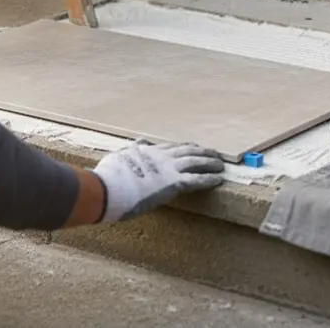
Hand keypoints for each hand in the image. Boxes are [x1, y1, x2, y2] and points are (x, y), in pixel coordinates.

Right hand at [92, 141, 225, 221]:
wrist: (108, 188)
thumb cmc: (108, 176)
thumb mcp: (119, 156)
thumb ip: (132, 149)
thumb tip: (139, 142)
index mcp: (148, 150)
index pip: (172, 146)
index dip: (186, 147)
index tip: (194, 146)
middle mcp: (162, 156)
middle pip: (189, 150)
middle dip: (203, 151)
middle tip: (214, 153)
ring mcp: (169, 168)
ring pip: (197, 162)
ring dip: (211, 163)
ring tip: (221, 165)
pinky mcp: (173, 183)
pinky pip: (197, 180)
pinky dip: (209, 179)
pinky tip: (219, 180)